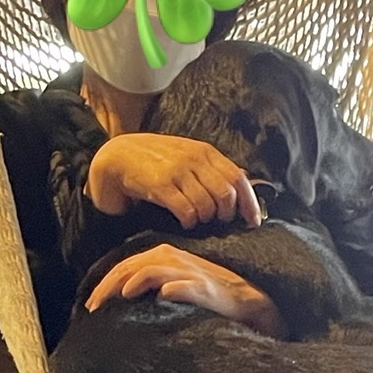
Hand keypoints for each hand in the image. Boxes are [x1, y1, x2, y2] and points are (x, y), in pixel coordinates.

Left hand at [87, 244, 284, 335]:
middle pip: (132, 266)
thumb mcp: (174, 282)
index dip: (105, 283)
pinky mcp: (205, 288)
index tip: (92, 305)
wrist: (245, 299)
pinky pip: (186, 285)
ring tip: (120, 297)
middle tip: (94, 308)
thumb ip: (151, 282)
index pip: (126, 265)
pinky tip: (163, 295)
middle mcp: (173, 259)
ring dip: (135, 282)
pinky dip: (175, 288)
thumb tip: (122, 294)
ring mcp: (189, 272)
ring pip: (153, 270)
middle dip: (110, 286)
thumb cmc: (207, 294)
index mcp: (163, 256)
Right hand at [88, 133, 261, 229]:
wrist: (119, 156)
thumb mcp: (188, 156)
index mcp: (205, 152)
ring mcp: (177, 171)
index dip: (250, 203)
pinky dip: (189, 221)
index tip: (253, 221)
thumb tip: (242, 184)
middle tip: (219, 221)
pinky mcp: (161, 186)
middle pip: (226, 195)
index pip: (238, 178)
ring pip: (207, 206)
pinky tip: (184, 220)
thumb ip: (212, 169)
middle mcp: (194, 159)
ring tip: (197, 219)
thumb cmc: (157, 161)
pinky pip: (187, 211)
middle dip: (226, 214)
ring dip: (205, 219)